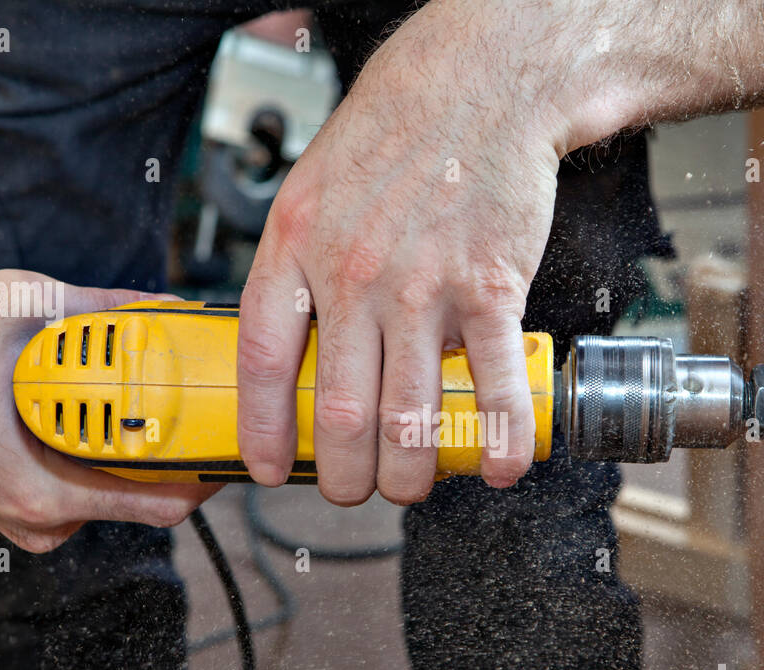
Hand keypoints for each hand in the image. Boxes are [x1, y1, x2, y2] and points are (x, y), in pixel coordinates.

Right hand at [0, 270, 216, 551]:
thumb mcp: (19, 307)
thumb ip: (103, 310)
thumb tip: (168, 307)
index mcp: (40, 491)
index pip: (160, 505)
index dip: (208, 471)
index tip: (233, 436)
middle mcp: (39, 519)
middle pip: (145, 497)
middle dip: (174, 449)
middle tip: (199, 402)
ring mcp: (31, 517)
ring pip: (115, 488)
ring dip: (136, 445)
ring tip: (146, 396)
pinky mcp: (25, 503)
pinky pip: (86, 481)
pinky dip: (103, 447)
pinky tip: (103, 409)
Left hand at [237, 1, 569, 505]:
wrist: (479, 85)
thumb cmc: (395, 136)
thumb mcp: (311, 190)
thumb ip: (297, 269)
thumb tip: (296, 348)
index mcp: (295, 247)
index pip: (262, 361)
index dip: (262, 429)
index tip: (267, 467)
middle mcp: (352, 274)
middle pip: (341, 413)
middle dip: (345, 476)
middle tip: (353, 490)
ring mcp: (423, 286)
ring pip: (409, 418)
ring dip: (410, 474)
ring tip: (410, 485)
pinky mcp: (490, 288)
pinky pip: (495, 385)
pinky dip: (500, 440)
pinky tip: (501, 467)